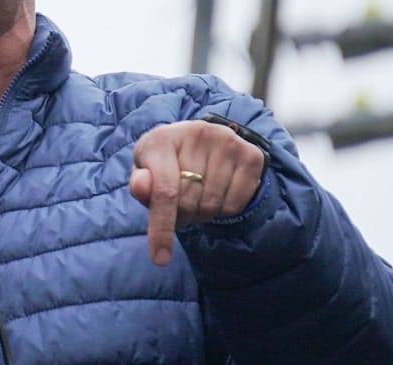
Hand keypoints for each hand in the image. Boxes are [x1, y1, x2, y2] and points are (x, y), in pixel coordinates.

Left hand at [129, 120, 265, 266]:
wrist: (198, 141)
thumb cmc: (165, 162)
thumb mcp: (145, 171)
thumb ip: (140, 184)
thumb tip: (142, 187)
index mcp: (162, 138)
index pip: (164, 190)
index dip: (161, 227)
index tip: (160, 259)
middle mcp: (197, 133)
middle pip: (188, 203)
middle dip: (180, 217)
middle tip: (179, 208)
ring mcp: (227, 142)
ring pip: (213, 206)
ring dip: (202, 214)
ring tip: (197, 196)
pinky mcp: (251, 155)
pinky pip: (235, 205)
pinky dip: (223, 210)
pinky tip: (217, 191)